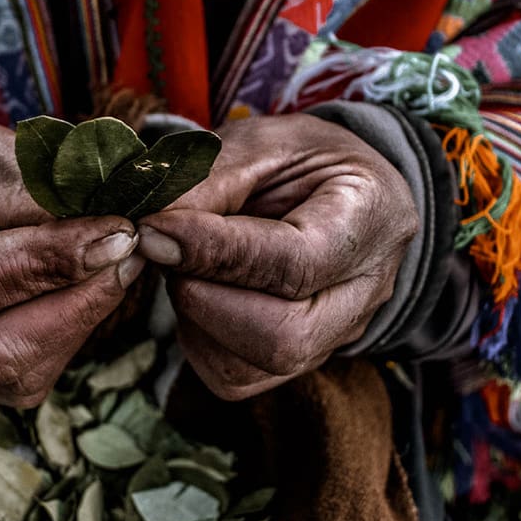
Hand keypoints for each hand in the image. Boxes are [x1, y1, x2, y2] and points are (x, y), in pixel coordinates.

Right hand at [0, 120, 144, 406]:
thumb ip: (33, 191)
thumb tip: (109, 229)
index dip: (55, 262)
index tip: (120, 233)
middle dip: (78, 304)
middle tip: (129, 252)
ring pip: (14, 374)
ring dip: (79, 321)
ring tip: (112, 265)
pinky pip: (20, 380)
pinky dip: (65, 337)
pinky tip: (82, 291)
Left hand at [137, 114, 416, 399]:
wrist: (334, 191)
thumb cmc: (299, 160)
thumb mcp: (259, 143)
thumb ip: (208, 184)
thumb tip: (149, 235)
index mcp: (371, 217)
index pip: (295, 263)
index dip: (215, 253)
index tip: (153, 231)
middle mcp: (365, 293)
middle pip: (283, 340)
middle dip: (203, 299)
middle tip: (166, 248)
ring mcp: (335, 339)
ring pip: (249, 367)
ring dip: (194, 316)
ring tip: (189, 261)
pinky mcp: (297, 365)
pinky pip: (232, 376)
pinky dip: (197, 335)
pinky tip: (202, 289)